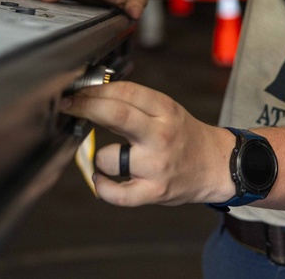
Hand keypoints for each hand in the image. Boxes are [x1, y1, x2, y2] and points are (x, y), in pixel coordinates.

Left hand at [63, 81, 233, 206]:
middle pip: (116, 115)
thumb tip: (92, 95)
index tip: (78, 91)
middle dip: (86, 107)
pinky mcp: (154, 191)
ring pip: (108, 158)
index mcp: (165, 109)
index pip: (125, 92)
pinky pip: (117, 194)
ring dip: (99, 157)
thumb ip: (135, 104)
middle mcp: (160, 135)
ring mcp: (156, 165)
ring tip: (108, 156)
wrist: (215, 165)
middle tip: (69, 106)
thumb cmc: (183, 135)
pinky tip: (101, 179)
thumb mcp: (166, 110)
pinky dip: (102, 187)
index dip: (96, 89)